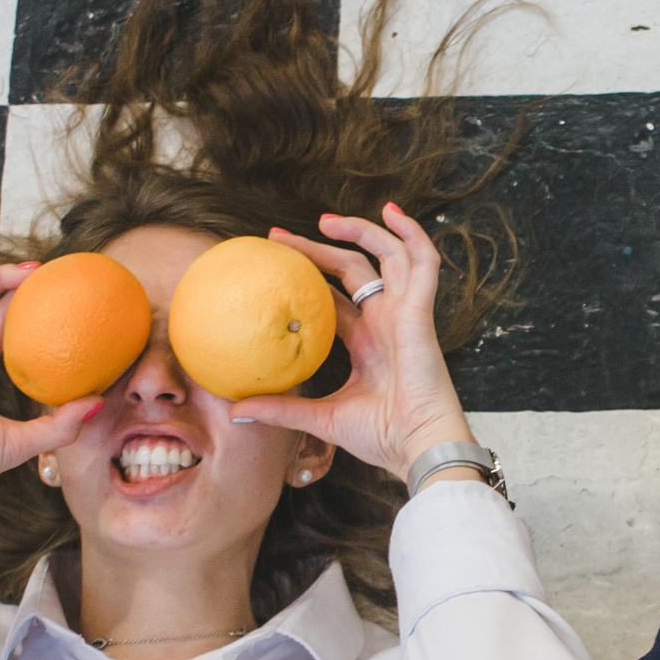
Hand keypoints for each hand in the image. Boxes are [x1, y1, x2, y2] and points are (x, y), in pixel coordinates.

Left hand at [229, 204, 477, 482]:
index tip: (272, 264)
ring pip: (389, 256)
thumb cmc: (381, 437)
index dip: (307, 277)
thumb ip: (281, 409)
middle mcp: (386, 322)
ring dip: (362, 230)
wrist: (417, 447)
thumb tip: (235, 410)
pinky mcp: (421, 311)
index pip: (334, 297)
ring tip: (325, 219)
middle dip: (319, 247)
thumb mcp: (320, 418)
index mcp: (367, 342)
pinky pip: (423, 262)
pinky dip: (413, 234)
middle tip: (277, 237)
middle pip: (353, 269)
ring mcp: (405, 313)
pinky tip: (393, 212)